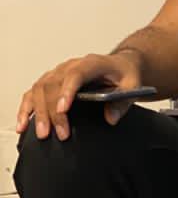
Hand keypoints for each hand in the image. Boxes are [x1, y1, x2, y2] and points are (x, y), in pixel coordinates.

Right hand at [16, 51, 143, 141]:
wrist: (120, 65)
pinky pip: (34, 93)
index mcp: (92, 63)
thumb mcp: (133, 86)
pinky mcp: (52, 82)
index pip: (76, 74)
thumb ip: (123, 101)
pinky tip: (23, 125)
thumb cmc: (125, 74)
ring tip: (42, 133)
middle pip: (53, 84)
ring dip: (38, 112)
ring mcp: (59, 73)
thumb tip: (111, 118)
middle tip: (60, 134)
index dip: (68, 91)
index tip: (64, 110)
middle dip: (54, 111)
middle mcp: (71, 66)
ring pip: (40, 88)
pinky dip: (26, 108)